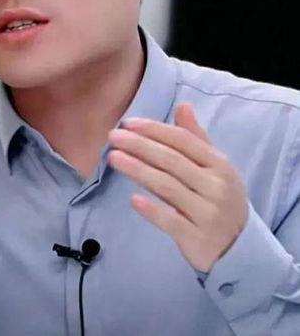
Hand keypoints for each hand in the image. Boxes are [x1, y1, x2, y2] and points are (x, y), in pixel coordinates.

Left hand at [108, 103, 247, 272]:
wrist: (240, 248)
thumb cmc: (217, 198)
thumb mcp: (214, 167)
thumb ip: (195, 137)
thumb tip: (183, 104)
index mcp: (220, 165)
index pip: (183, 140)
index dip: (154, 129)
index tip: (128, 122)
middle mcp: (216, 186)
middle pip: (172, 160)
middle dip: (140, 145)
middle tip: (113, 137)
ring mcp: (208, 213)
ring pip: (167, 187)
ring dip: (138, 170)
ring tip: (113, 158)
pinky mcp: (197, 238)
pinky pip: (171, 221)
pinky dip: (152, 210)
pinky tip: (132, 199)